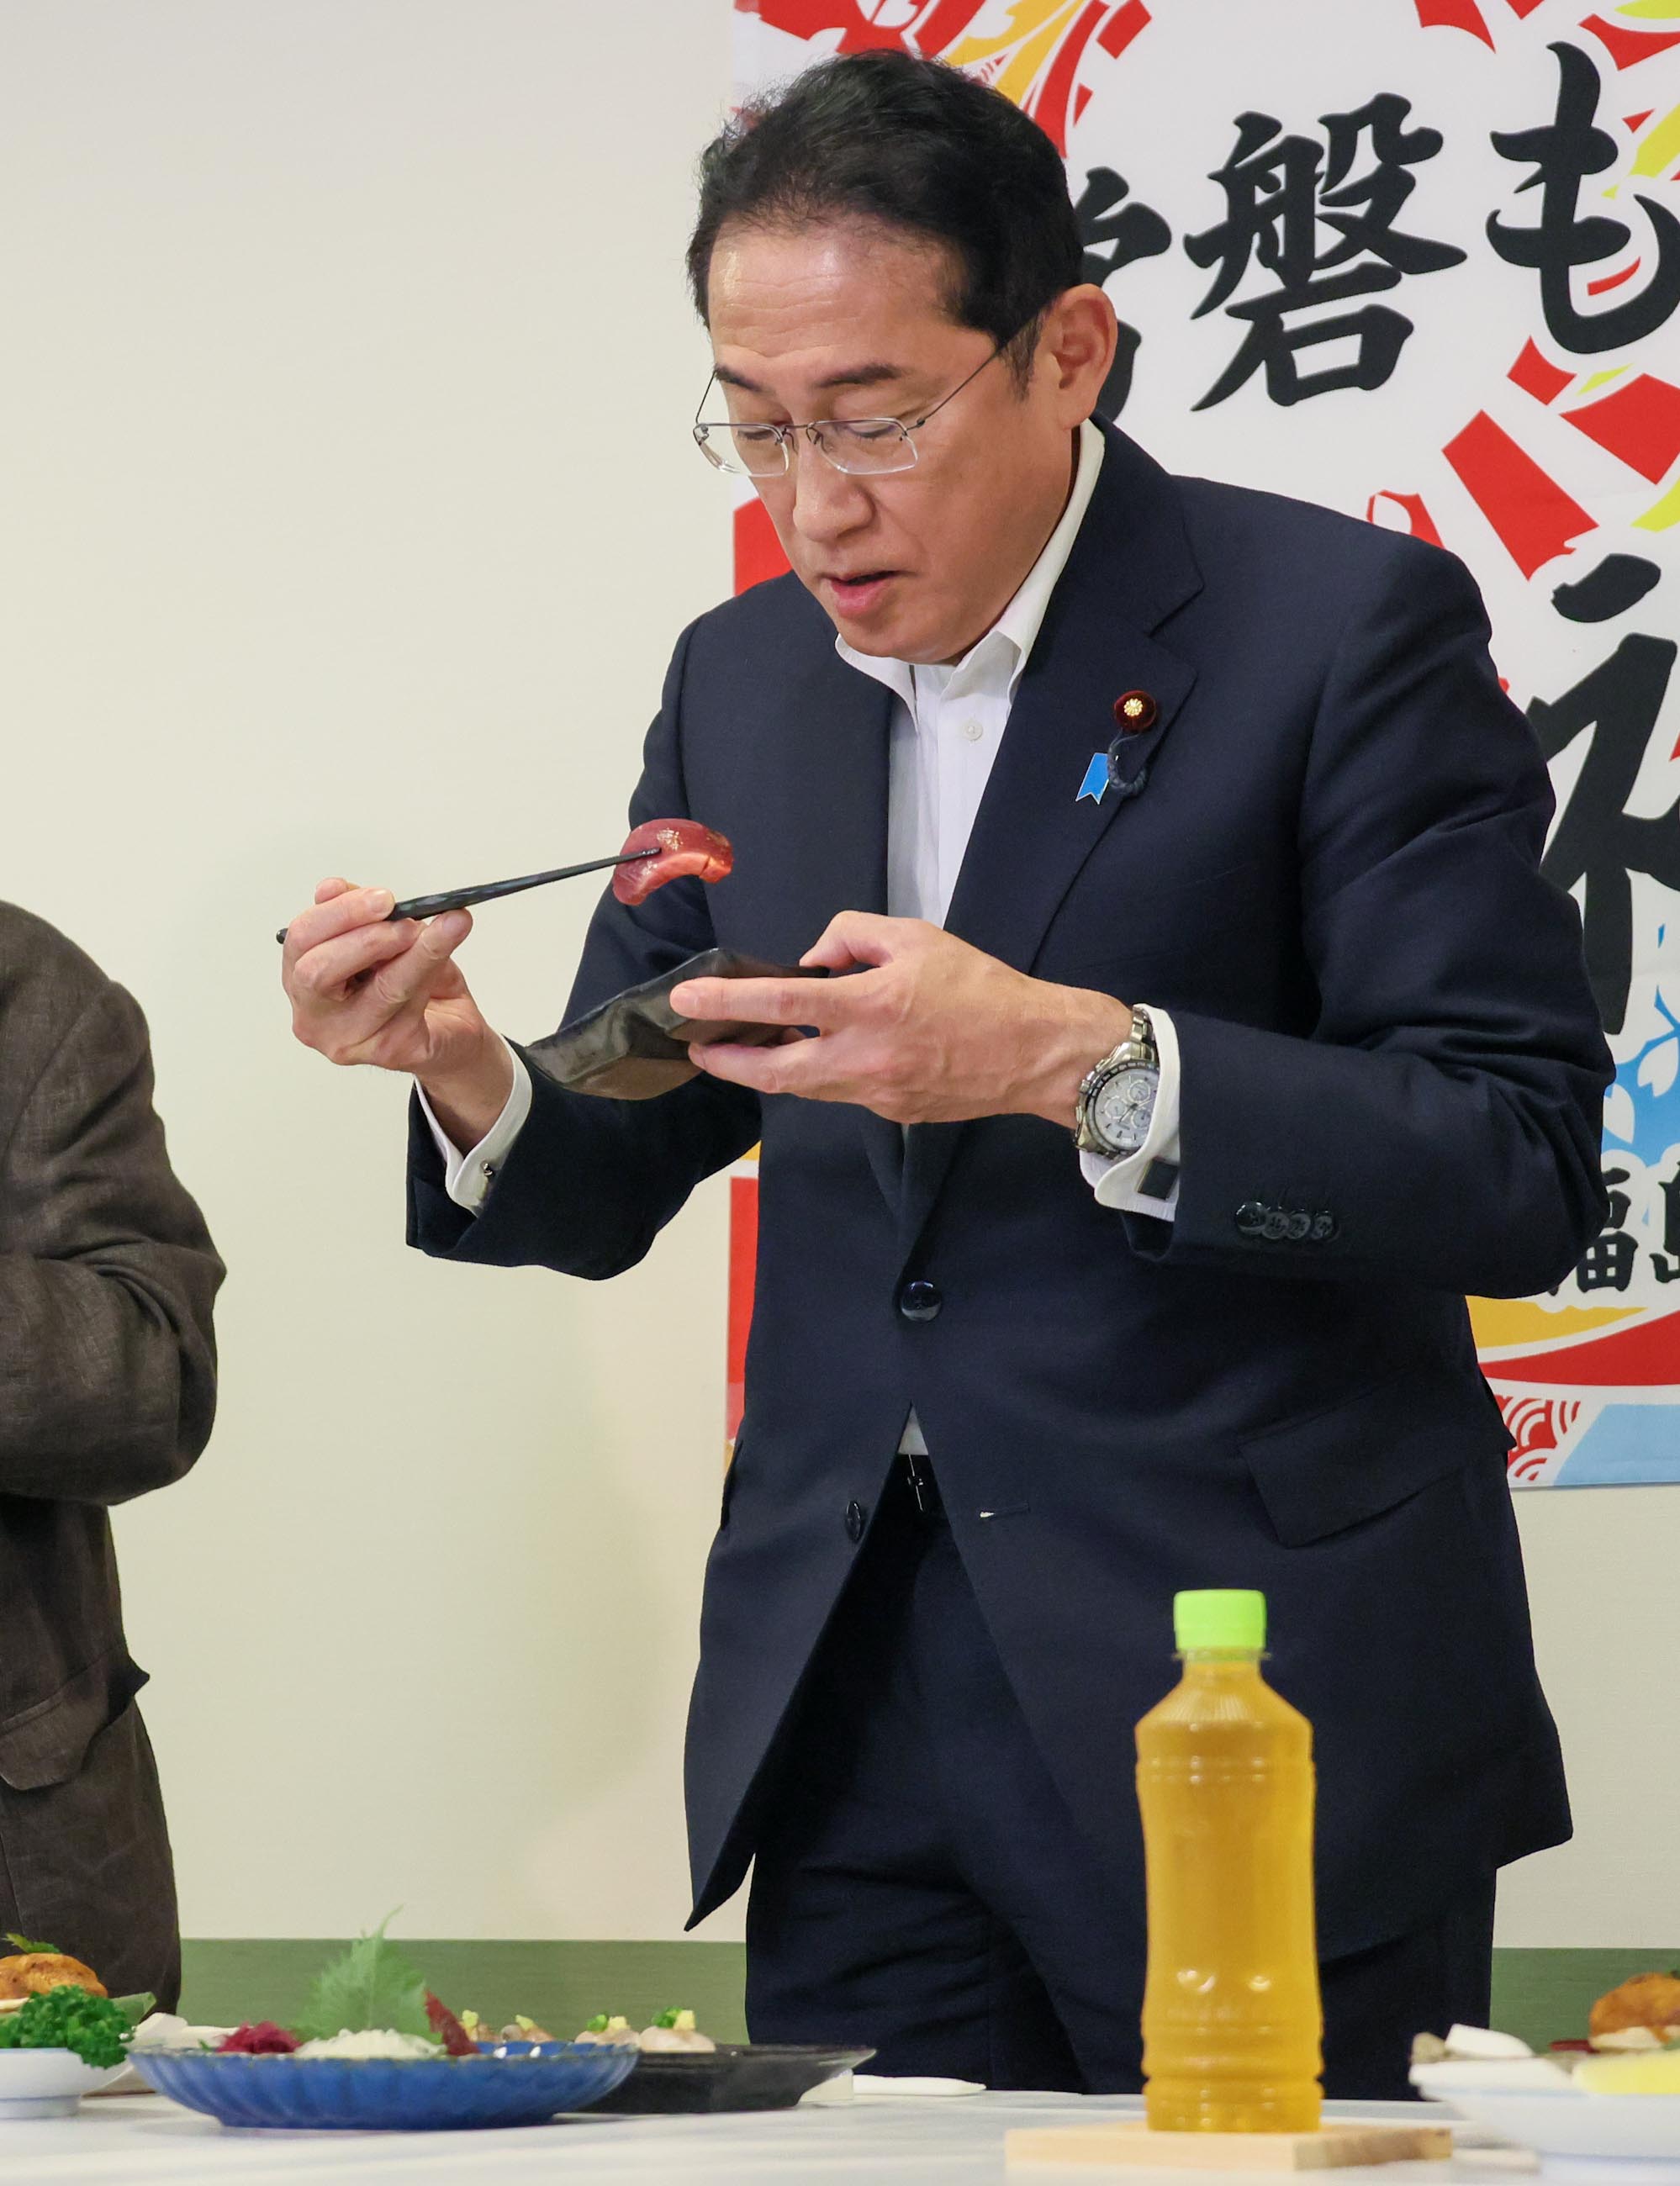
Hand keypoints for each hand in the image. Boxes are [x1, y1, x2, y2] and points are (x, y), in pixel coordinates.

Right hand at [282, 878, 512, 1142]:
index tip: (381, 898)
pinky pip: (414, 1005)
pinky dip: (434, 970)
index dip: (338, 913)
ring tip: (446, 926)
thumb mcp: (382, 938)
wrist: (452, 1029)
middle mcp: (314, 1017)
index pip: (301, 940)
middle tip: (405, 919)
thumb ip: (357, 915)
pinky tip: (449, 947)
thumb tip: (332, 888)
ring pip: (380, 989)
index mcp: (302, 979)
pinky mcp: (390, 1052)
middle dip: (366, 937)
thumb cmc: (410, 983)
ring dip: (416, 952)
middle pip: (318, 972)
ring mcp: (348, 1041)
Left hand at [669, 912, 1132, 1127]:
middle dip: (727, 1062)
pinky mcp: (892, 1112)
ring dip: (770, 1070)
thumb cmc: (982, 988)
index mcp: (870, 1006)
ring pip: (804, 1088)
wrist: (1037, 1051)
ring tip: (749, 1048)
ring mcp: (877, 1093)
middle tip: (700, 1049)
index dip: (724, 1004)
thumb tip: (810, 961)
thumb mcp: (917, 936)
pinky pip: (841, 1092)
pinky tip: (819, 1055)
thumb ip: (853, 936)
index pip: (779, 1006)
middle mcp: (866, 1057)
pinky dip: (820, 1074)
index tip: (686, 1002)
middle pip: (773, 1072)